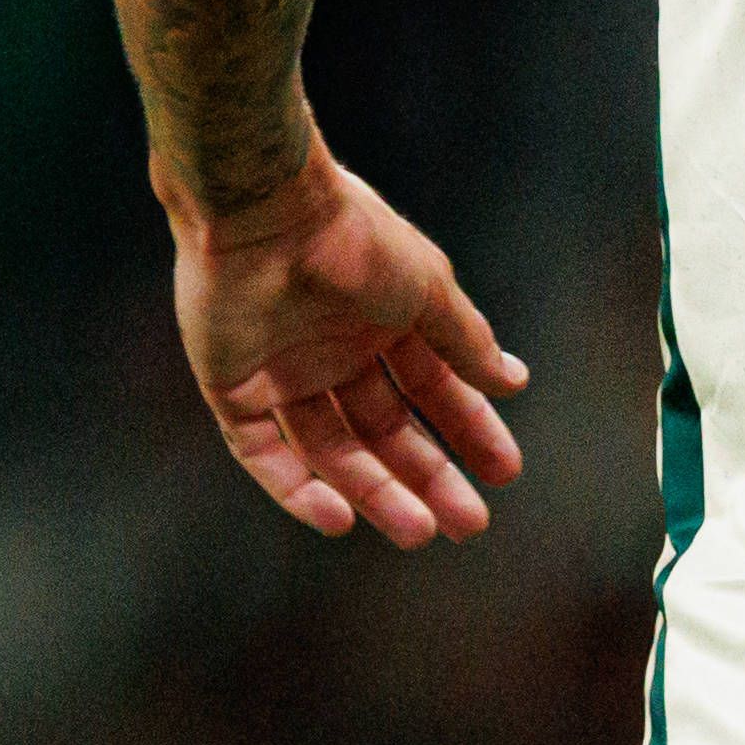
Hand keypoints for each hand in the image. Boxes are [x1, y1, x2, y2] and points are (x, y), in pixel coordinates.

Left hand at [171, 150, 532, 546]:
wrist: (264, 213)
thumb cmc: (353, 238)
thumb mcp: (428, 289)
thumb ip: (466, 341)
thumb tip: (513, 382)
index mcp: (382, 319)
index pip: (432, 389)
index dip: (468, 430)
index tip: (504, 472)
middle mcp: (333, 349)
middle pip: (384, 429)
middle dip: (428, 476)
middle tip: (469, 523)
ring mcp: (281, 370)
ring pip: (331, 449)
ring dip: (374, 491)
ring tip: (418, 532)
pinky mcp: (232, 386)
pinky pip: (263, 451)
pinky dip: (296, 488)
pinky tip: (339, 519)